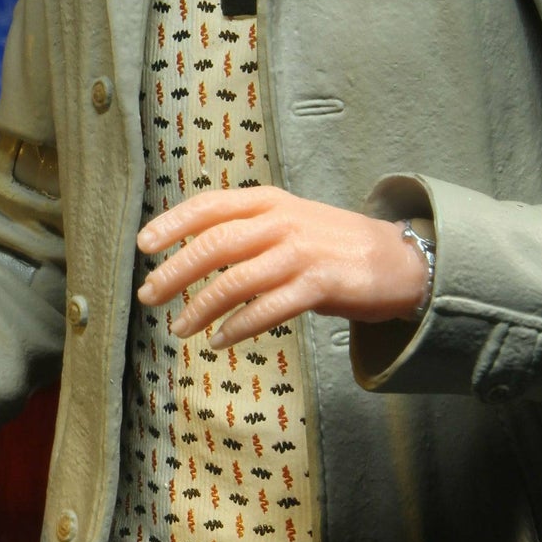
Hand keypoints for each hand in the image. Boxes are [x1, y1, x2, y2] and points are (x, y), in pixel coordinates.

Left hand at [136, 186, 428, 349]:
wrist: (397, 260)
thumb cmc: (332, 244)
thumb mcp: (288, 221)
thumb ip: (247, 229)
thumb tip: (189, 253)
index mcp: (269, 201)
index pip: (210, 206)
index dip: (173, 223)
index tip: (144, 245)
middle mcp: (282, 222)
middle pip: (215, 243)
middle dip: (176, 271)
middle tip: (148, 295)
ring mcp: (301, 253)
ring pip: (236, 279)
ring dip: (201, 306)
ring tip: (180, 327)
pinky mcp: (319, 285)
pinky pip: (268, 308)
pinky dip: (238, 326)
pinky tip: (219, 340)